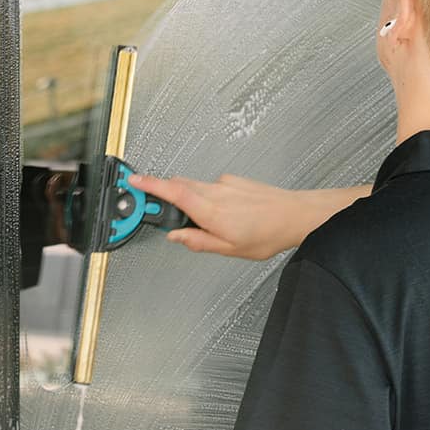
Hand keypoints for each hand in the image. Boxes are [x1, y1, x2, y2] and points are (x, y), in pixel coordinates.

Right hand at [129, 171, 304, 259]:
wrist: (296, 215)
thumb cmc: (269, 234)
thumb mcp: (230, 249)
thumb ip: (198, 241)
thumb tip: (175, 237)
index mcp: (212, 211)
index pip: (173, 192)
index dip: (150, 185)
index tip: (133, 181)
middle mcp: (216, 192)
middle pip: (179, 186)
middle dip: (164, 195)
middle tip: (161, 211)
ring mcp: (225, 183)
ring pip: (194, 185)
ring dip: (188, 198)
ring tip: (203, 220)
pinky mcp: (234, 180)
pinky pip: (211, 186)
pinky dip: (207, 197)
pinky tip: (224, 213)